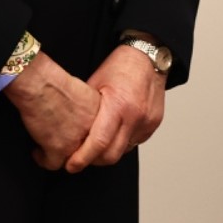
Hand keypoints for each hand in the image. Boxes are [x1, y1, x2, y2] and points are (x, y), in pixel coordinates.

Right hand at [5, 52, 99, 169]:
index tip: (81, 141)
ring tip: (50, 150)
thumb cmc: (55, 82)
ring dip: (60, 157)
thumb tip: (80, 117)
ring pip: (72, 161)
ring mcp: (76, 142)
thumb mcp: (83, 93)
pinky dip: (43, 159)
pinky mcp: (58, 149)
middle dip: (77, 152)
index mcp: (101, 115)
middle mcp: (92, 131)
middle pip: (90, 152)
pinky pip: (53, 164)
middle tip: (67, 148)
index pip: (102, 137)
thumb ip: (88, 109)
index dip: (89, 141)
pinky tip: (38, 153)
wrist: (41, 84)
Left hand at [69, 43, 167, 171]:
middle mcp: (135, 117)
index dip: (82, 158)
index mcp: (118, 105)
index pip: (99, 143)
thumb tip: (69, 129)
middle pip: (111, 155)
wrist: (148, 56)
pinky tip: (113, 134)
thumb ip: (86, 108)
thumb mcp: (95, 83)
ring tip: (96, 145)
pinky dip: (122, 143)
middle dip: (93, 161)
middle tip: (79, 159)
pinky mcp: (153, 124)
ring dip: (108, 153)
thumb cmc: (120, 66)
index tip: (70, 165)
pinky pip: (134, 143)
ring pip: (123, 151)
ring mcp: (147, 122)